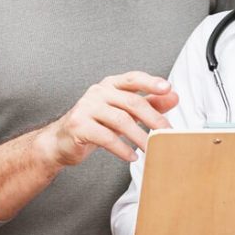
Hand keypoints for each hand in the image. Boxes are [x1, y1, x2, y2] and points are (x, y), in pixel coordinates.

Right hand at [37, 71, 178, 166]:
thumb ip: (148, 104)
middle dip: (152, 118)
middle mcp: (98, 92)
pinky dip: (122, 149)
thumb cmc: (95, 125)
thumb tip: (174, 97)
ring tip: (151, 149)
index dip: (150, 82)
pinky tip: (132, 156)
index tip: (167, 88)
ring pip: (120, 120)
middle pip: (131, 102)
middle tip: (167, 132)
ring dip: (140, 137)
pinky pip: (105, 137)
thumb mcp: (123, 113)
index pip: (133, 78)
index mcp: (110, 85)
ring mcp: (86, 107)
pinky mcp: (79, 125)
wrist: (61, 142)